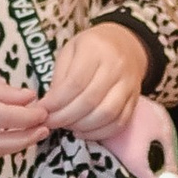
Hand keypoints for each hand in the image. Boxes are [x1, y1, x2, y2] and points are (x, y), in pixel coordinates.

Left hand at [36, 23, 144, 138]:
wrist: (125, 44)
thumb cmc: (90, 48)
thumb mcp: (70, 51)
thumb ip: (59, 77)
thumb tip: (49, 106)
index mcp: (95, 49)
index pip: (75, 82)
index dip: (57, 101)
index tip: (43, 110)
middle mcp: (116, 66)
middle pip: (90, 100)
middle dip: (66, 117)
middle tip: (51, 122)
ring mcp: (129, 84)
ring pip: (107, 114)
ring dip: (83, 126)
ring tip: (67, 126)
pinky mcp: (135, 99)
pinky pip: (120, 122)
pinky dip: (99, 133)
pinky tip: (83, 132)